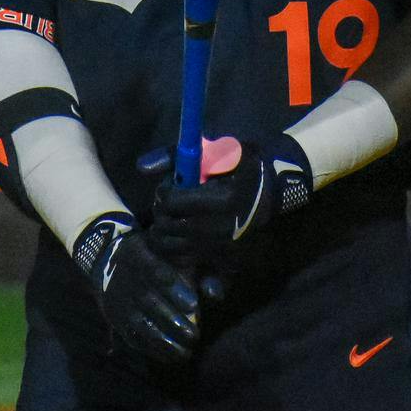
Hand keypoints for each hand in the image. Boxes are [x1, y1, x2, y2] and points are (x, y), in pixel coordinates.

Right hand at [72, 213, 199, 364]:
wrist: (108, 262)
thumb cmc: (152, 255)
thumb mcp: (169, 252)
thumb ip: (195, 270)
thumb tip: (215, 295)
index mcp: (138, 255)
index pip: (154, 270)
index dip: (172, 288)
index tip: (193, 304)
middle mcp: (126, 279)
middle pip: (148, 301)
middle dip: (172, 320)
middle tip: (194, 335)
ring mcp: (119, 302)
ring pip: (140, 324)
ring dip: (164, 341)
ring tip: (187, 351)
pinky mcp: (117, 320)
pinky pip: (133, 337)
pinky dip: (152, 350)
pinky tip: (172, 357)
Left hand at [146, 134, 312, 281]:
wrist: (269, 191)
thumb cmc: (239, 166)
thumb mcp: (213, 149)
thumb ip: (174, 156)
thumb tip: (141, 168)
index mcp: (222, 199)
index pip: (171, 201)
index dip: (164, 191)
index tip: (171, 185)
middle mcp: (220, 228)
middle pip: (167, 225)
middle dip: (161, 212)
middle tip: (169, 201)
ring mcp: (220, 248)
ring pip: (170, 246)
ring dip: (163, 231)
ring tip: (173, 217)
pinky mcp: (220, 260)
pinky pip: (184, 261)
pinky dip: (174, 250)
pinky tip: (179, 236)